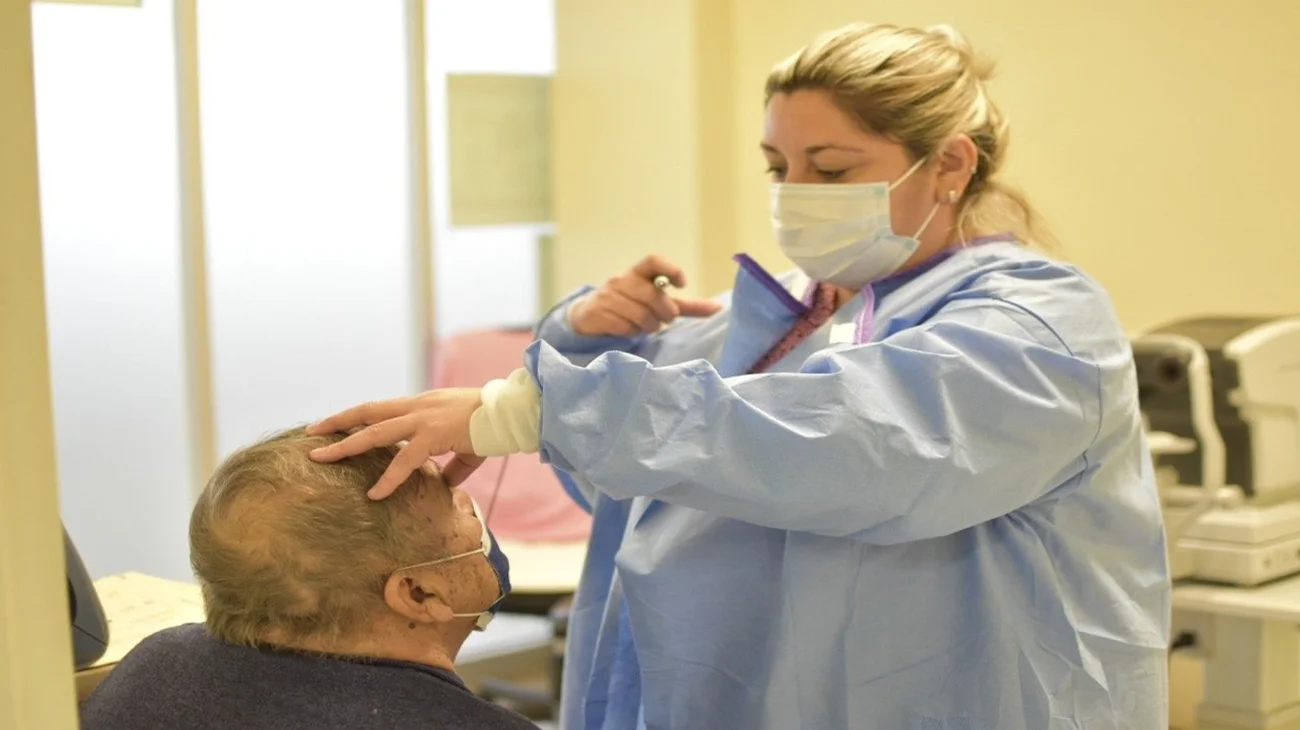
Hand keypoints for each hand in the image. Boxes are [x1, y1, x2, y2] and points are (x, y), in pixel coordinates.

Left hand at [306, 388, 486, 499]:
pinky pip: (405, 459)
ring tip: (320, 458)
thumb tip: (446, 485)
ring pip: (375, 431)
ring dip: (345, 445)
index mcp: (423, 405)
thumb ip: (453, 465)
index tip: (332, 425)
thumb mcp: (466, 446)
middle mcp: (418, 407)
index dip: (355, 417)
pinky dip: (389, 478)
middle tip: (310, 434)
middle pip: (367, 412)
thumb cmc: (492, 425)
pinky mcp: (435, 434)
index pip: (380, 409)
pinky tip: (375, 493)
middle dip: (336, 423)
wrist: (511, 412)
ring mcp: (424, 418)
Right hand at [569, 254, 722, 336]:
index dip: (670, 269)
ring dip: (649, 325)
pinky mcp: (597, 313)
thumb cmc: (629, 306)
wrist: (587, 316)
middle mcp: (622, 280)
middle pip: (651, 294)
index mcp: (638, 273)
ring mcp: (607, 296)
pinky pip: (624, 326)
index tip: (682, 285)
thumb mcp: (657, 303)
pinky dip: (632, 332)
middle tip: (666, 319)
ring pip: (639, 313)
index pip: (653, 261)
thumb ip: (686, 306)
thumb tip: (718, 308)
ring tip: (647, 326)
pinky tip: (630, 330)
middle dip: (664, 311)